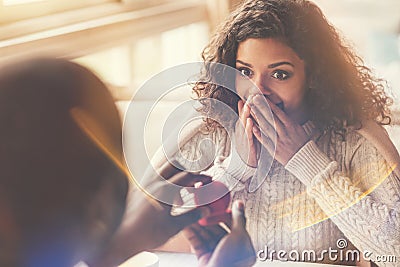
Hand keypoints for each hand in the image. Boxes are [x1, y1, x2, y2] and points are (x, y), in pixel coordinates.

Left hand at [88, 162, 211, 266]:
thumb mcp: (173, 227)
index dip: (200, 176)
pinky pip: (154, 175)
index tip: (208, 179)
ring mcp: (144, 184)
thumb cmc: (144, 234)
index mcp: (164, 191)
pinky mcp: (138, 189)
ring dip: (176, 170)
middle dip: (188, 169)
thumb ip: (192, 216)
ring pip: (163, 167)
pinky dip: (165, 176)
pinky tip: (167, 187)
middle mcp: (153, 183)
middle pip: (175, 165)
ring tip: (183, 180)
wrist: (121, 238)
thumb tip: (205, 210)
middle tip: (197, 177)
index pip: (187, 176)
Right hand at [183, 201, 255, 266]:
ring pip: (206, 234)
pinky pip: (197, 243)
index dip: (225, 214)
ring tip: (190, 214)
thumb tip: (239, 205)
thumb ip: (238, 219)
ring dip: (198, 224)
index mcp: (243, 246)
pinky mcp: (205, 258)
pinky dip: (191, 233)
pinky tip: (186, 225)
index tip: (217, 205)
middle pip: (218, 229)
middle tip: (200, 208)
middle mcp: (230, 250)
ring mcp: (217, 254)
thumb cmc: (230, 263)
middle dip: (208, 218)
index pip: (234, 225)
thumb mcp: (238, 237)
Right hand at [234, 98, 258, 166]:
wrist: (245, 162)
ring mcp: (243, 137)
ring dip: (246, 114)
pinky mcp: (246, 144)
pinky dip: (249, 128)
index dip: (247, 101)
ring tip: (248, 105)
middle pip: (243, 115)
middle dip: (246, 105)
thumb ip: (246, 117)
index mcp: (243, 125)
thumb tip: (242, 103)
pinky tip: (250, 122)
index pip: (245, 110)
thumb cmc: (249, 144)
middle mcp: (241, 129)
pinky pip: (248, 135)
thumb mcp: (248, 130)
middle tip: (249, 95)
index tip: (251, 91)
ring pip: (244, 123)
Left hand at [250, 95, 308, 165]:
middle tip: (253, 98)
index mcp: (292, 126)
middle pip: (271, 117)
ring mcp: (279, 140)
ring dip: (257, 117)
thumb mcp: (299, 129)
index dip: (269, 104)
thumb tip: (282, 112)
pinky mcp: (275, 149)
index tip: (262, 97)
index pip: (279, 112)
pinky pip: (266, 140)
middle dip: (261, 107)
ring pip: (267, 127)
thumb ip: (289, 121)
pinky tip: (253, 127)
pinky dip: (259, 134)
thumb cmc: (302, 143)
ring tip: (250, 109)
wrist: (306, 159)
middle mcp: (285, 132)